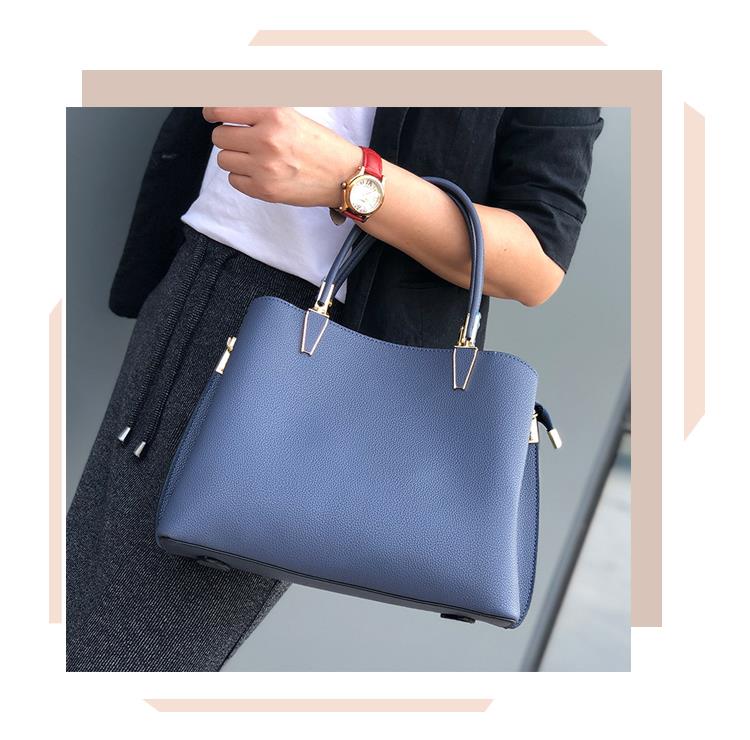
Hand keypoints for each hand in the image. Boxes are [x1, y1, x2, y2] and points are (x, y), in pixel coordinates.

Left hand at [203, 107, 361, 207]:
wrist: (344, 176)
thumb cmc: (321, 146)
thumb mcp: (292, 116)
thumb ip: (260, 112)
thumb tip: (225, 107)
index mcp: (273, 115)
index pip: (222, 109)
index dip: (212, 113)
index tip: (212, 116)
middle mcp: (267, 140)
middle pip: (219, 137)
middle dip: (228, 138)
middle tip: (243, 142)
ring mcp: (264, 168)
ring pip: (223, 160)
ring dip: (234, 158)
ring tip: (254, 159)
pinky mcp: (265, 190)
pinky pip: (234, 181)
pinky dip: (242, 177)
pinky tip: (260, 174)